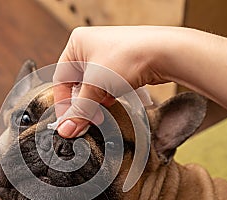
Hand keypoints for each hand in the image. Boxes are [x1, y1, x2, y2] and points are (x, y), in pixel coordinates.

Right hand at [53, 26, 173, 137]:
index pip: (61, 78)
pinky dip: (109, 96)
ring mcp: (108, 54)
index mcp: (77, 43)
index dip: (64, 102)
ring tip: (101, 114)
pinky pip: (108, 84)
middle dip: (82, 103)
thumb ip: (81, 110)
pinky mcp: (123, 64)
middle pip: (78, 83)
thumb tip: (66, 130)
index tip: (68, 122)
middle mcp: (91, 45)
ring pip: (94, 85)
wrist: (165, 53)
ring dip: (96, 101)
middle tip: (85, 121)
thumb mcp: (97, 86)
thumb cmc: (128, 58)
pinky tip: (114, 104)